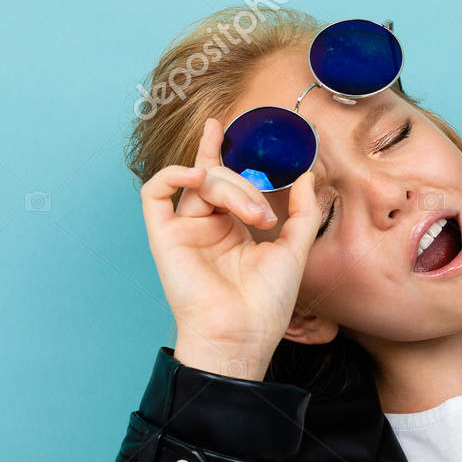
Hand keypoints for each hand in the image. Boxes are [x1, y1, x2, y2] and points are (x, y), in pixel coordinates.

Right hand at [139, 116, 324, 377]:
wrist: (242, 335)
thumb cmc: (267, 305)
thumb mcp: (295, 250)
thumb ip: (302, 211)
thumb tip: (306, 174)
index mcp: (232, 231)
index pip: (225, 181)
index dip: (220, 150)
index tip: (224, 126)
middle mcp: (206, 227)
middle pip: (219, 178)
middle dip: (246, 185)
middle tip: (265, 216)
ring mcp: (184, 230)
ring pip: (199, 181)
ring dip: (230, 187)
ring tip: (252, 216)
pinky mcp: (164, 236)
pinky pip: (155, 191)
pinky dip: (174, 174)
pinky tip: (197, 175)